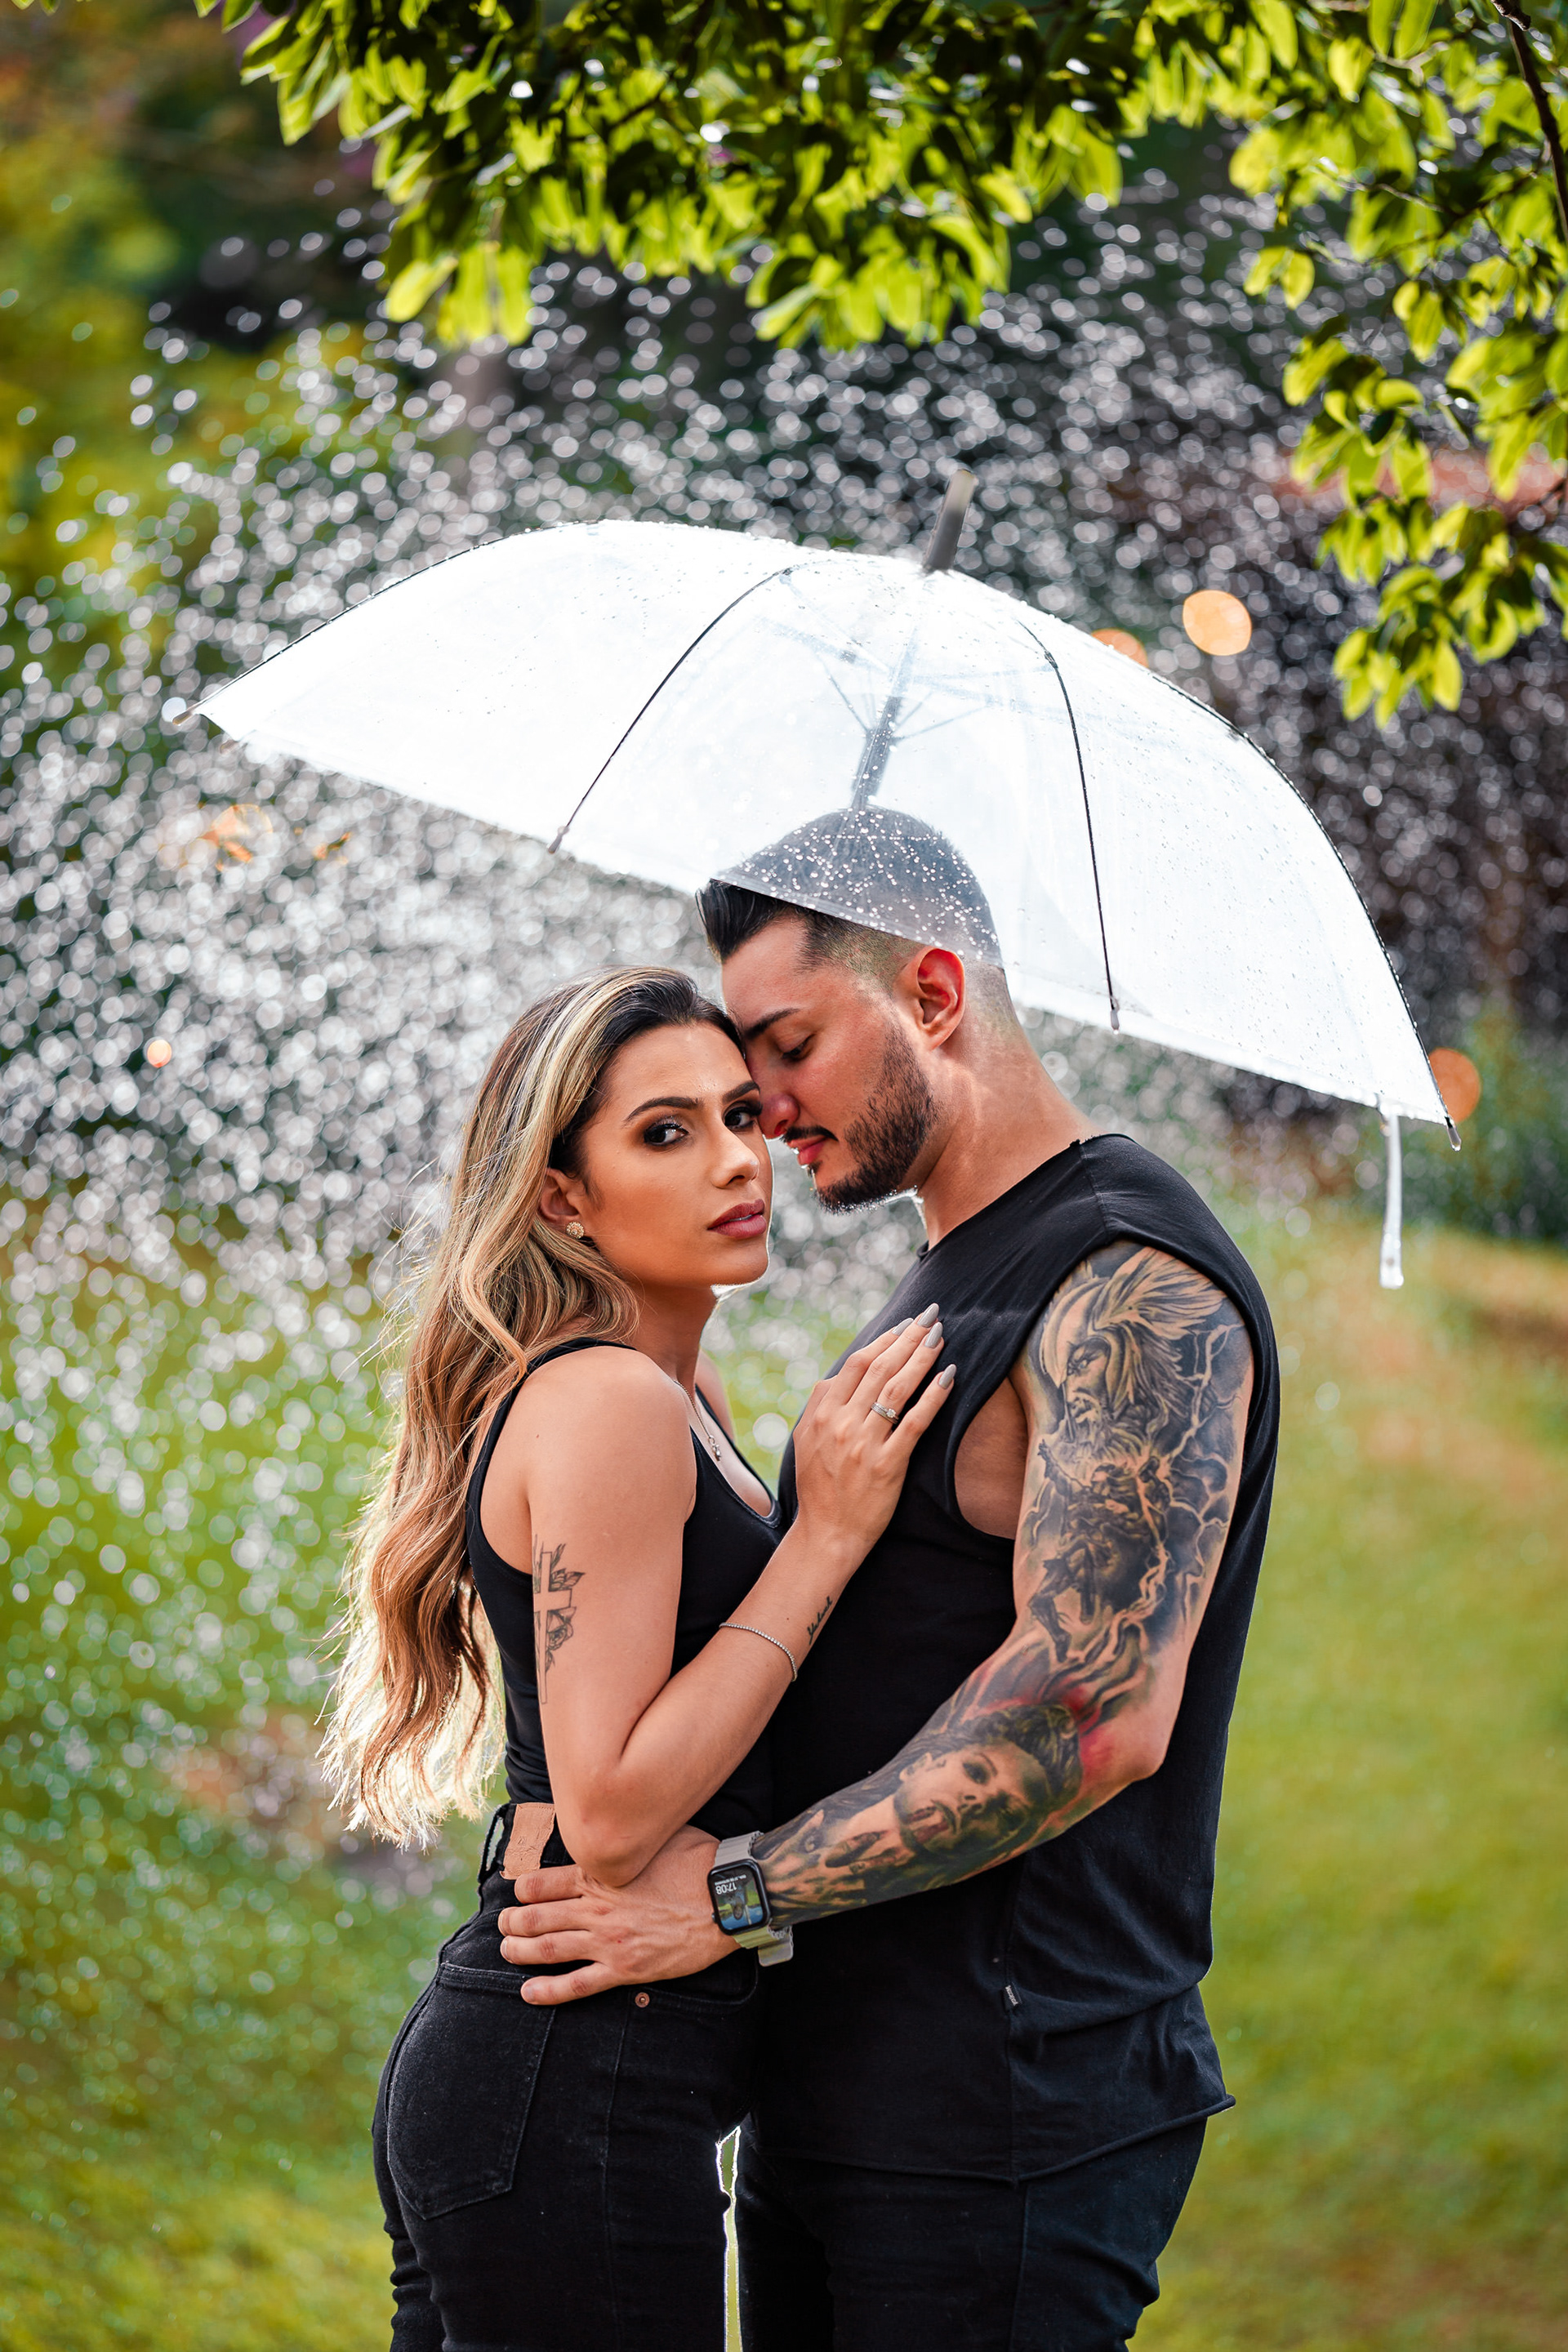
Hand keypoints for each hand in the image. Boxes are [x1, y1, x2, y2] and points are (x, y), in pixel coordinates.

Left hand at [498, 1825, 726, 2003]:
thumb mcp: (656, 1834)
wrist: (726, 1898)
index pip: (545, 1882)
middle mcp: (597, 1907)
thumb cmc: (697, 1860)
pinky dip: (549, 1990)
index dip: (524, 1889)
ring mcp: (609, 1940)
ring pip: (550, 1948)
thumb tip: (617, 1820)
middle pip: (539, 1916)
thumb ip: (628, 1835)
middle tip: (503, 1924)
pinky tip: (529, 1993)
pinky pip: (578, 1984)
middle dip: (514, 1921)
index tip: (516, 1892)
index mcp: (602, 1873)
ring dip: (521, 1950)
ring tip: (506, 1951)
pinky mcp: (625, 1968)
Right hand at [791, 1312, 954, 1556]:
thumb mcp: (805, 1441)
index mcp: (822, 1414)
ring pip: (897, 1389)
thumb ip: (820, 1406)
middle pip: (879, 1368)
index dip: (883, 1340)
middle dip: (907, 1338)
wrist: (826, 1535)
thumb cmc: (819, 1488)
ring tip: (940, 1337)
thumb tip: (839, 1375)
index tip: (904, 1325)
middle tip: (930, 1317)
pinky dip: (932, 1397)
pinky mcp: (888, 1465)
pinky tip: (948, 1377)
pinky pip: (915, 1423)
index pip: (855, 1364)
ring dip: (921, 1358)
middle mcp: (842, 1424)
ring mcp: (864, 1444)